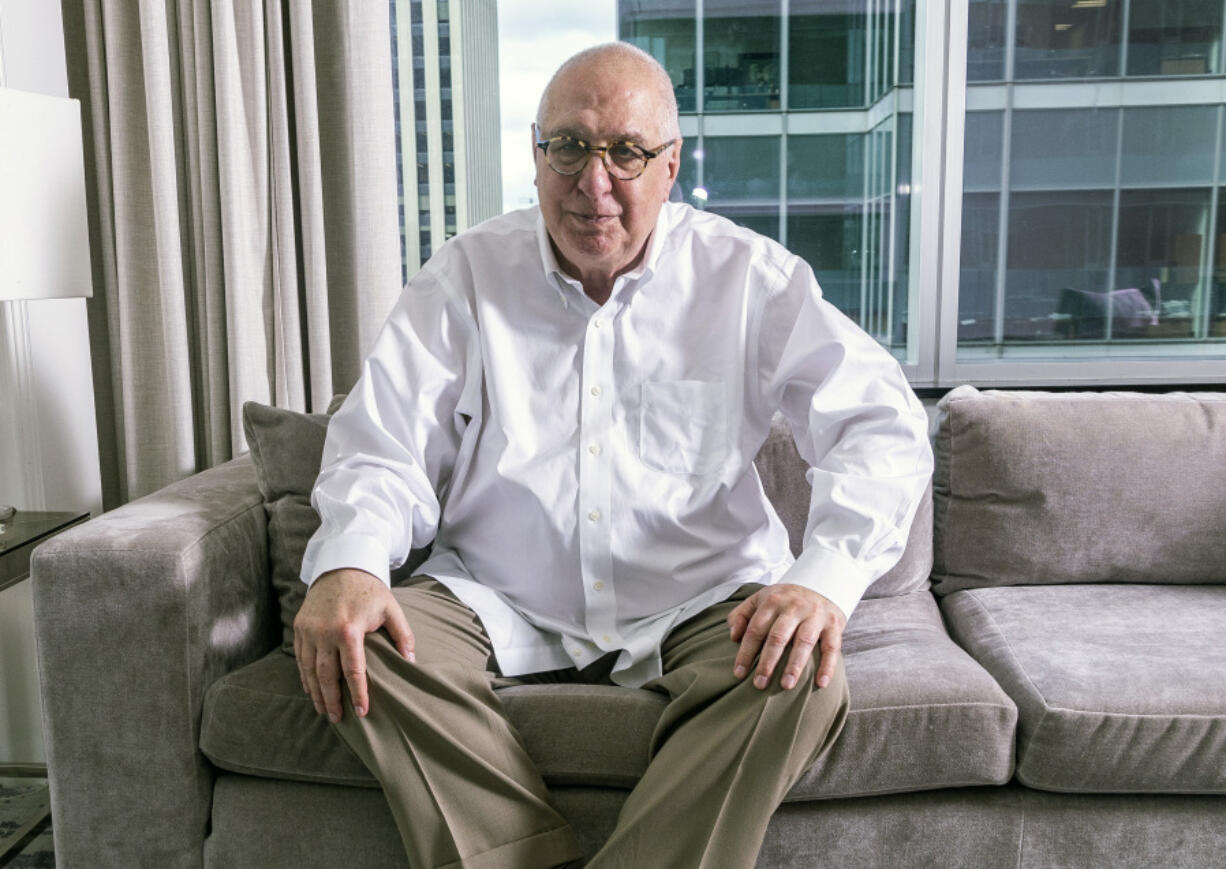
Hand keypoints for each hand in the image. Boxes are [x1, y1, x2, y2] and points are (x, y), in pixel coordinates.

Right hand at [293, 568, 414, 722]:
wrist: (341, 566)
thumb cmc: (370, 590)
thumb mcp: (391, 608)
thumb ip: (402, 635)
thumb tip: (411, 662)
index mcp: (349, 629)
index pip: (353, 671)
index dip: (358, 694)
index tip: (362, 712)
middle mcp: (325, 632)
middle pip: (327, 676)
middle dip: (333, 701)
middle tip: (339, 719)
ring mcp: (309, 630)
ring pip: (309, 670)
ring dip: (316, 693)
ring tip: (324, 711)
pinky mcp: (299, 627)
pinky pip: (300, 658)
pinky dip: (304, 677)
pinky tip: (311, 690)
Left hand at [727, 583, 845, 690]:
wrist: (822, 583)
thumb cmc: (785, 600)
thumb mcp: (760, 599)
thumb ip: (742, 615)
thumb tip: (733, 637)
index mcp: (772, 601)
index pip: (756, 629)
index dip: (746, 652)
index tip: (739, 674)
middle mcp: (794, 607)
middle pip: (778, 636)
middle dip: (767, 662)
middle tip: (759, 684)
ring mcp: (815, 615)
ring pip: (804, 642)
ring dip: (794, 665)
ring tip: (786, 686)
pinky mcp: (834, 624)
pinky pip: (832, 647)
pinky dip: (827, 665)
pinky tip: (821, 684)